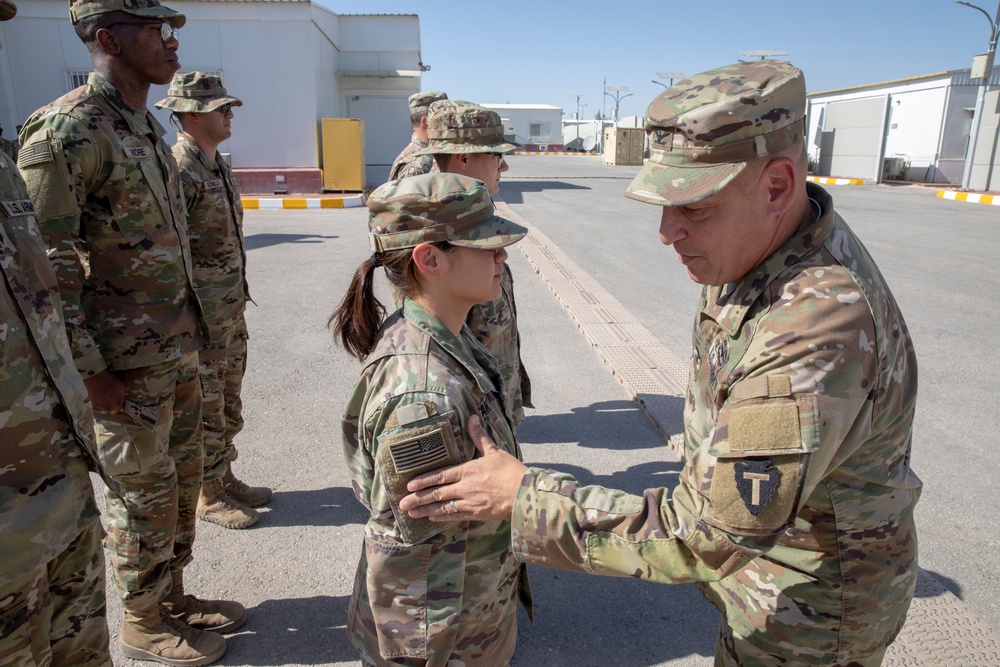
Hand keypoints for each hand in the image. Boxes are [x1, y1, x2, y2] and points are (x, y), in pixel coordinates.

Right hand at [83, 370, 125, 414]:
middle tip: (110, 398)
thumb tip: (122, 408)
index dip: (118, 405)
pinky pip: (98, 408)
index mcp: (117, 405)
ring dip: (105, 406)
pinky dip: (99, 404)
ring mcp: (100, 409)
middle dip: (112, 406)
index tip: (117, 400)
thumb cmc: (111, 381)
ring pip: (104, 410)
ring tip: (104, 398)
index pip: (119, 409)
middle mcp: (108, 410)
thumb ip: (123, 398)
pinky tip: (99, 398)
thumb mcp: (122, 388)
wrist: (96, 378)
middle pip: (111, 410)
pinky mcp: (93, 406)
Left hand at [399, 415, 526, 521]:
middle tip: (402, 503)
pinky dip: (442, 518)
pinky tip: (431, 519)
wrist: (525, 494)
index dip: (424, 480)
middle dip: (418, 498)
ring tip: (411, 513)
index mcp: (467, 471)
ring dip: (425, 510)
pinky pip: (454, 516)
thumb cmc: (511, 471)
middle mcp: (465, 488)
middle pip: (437, 493)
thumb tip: (472, 417)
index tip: (409, 485)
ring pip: (443, 507)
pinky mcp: (476, 514)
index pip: (441, 476)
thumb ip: (479, 436)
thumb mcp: (494, 451)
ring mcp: (469, 503)